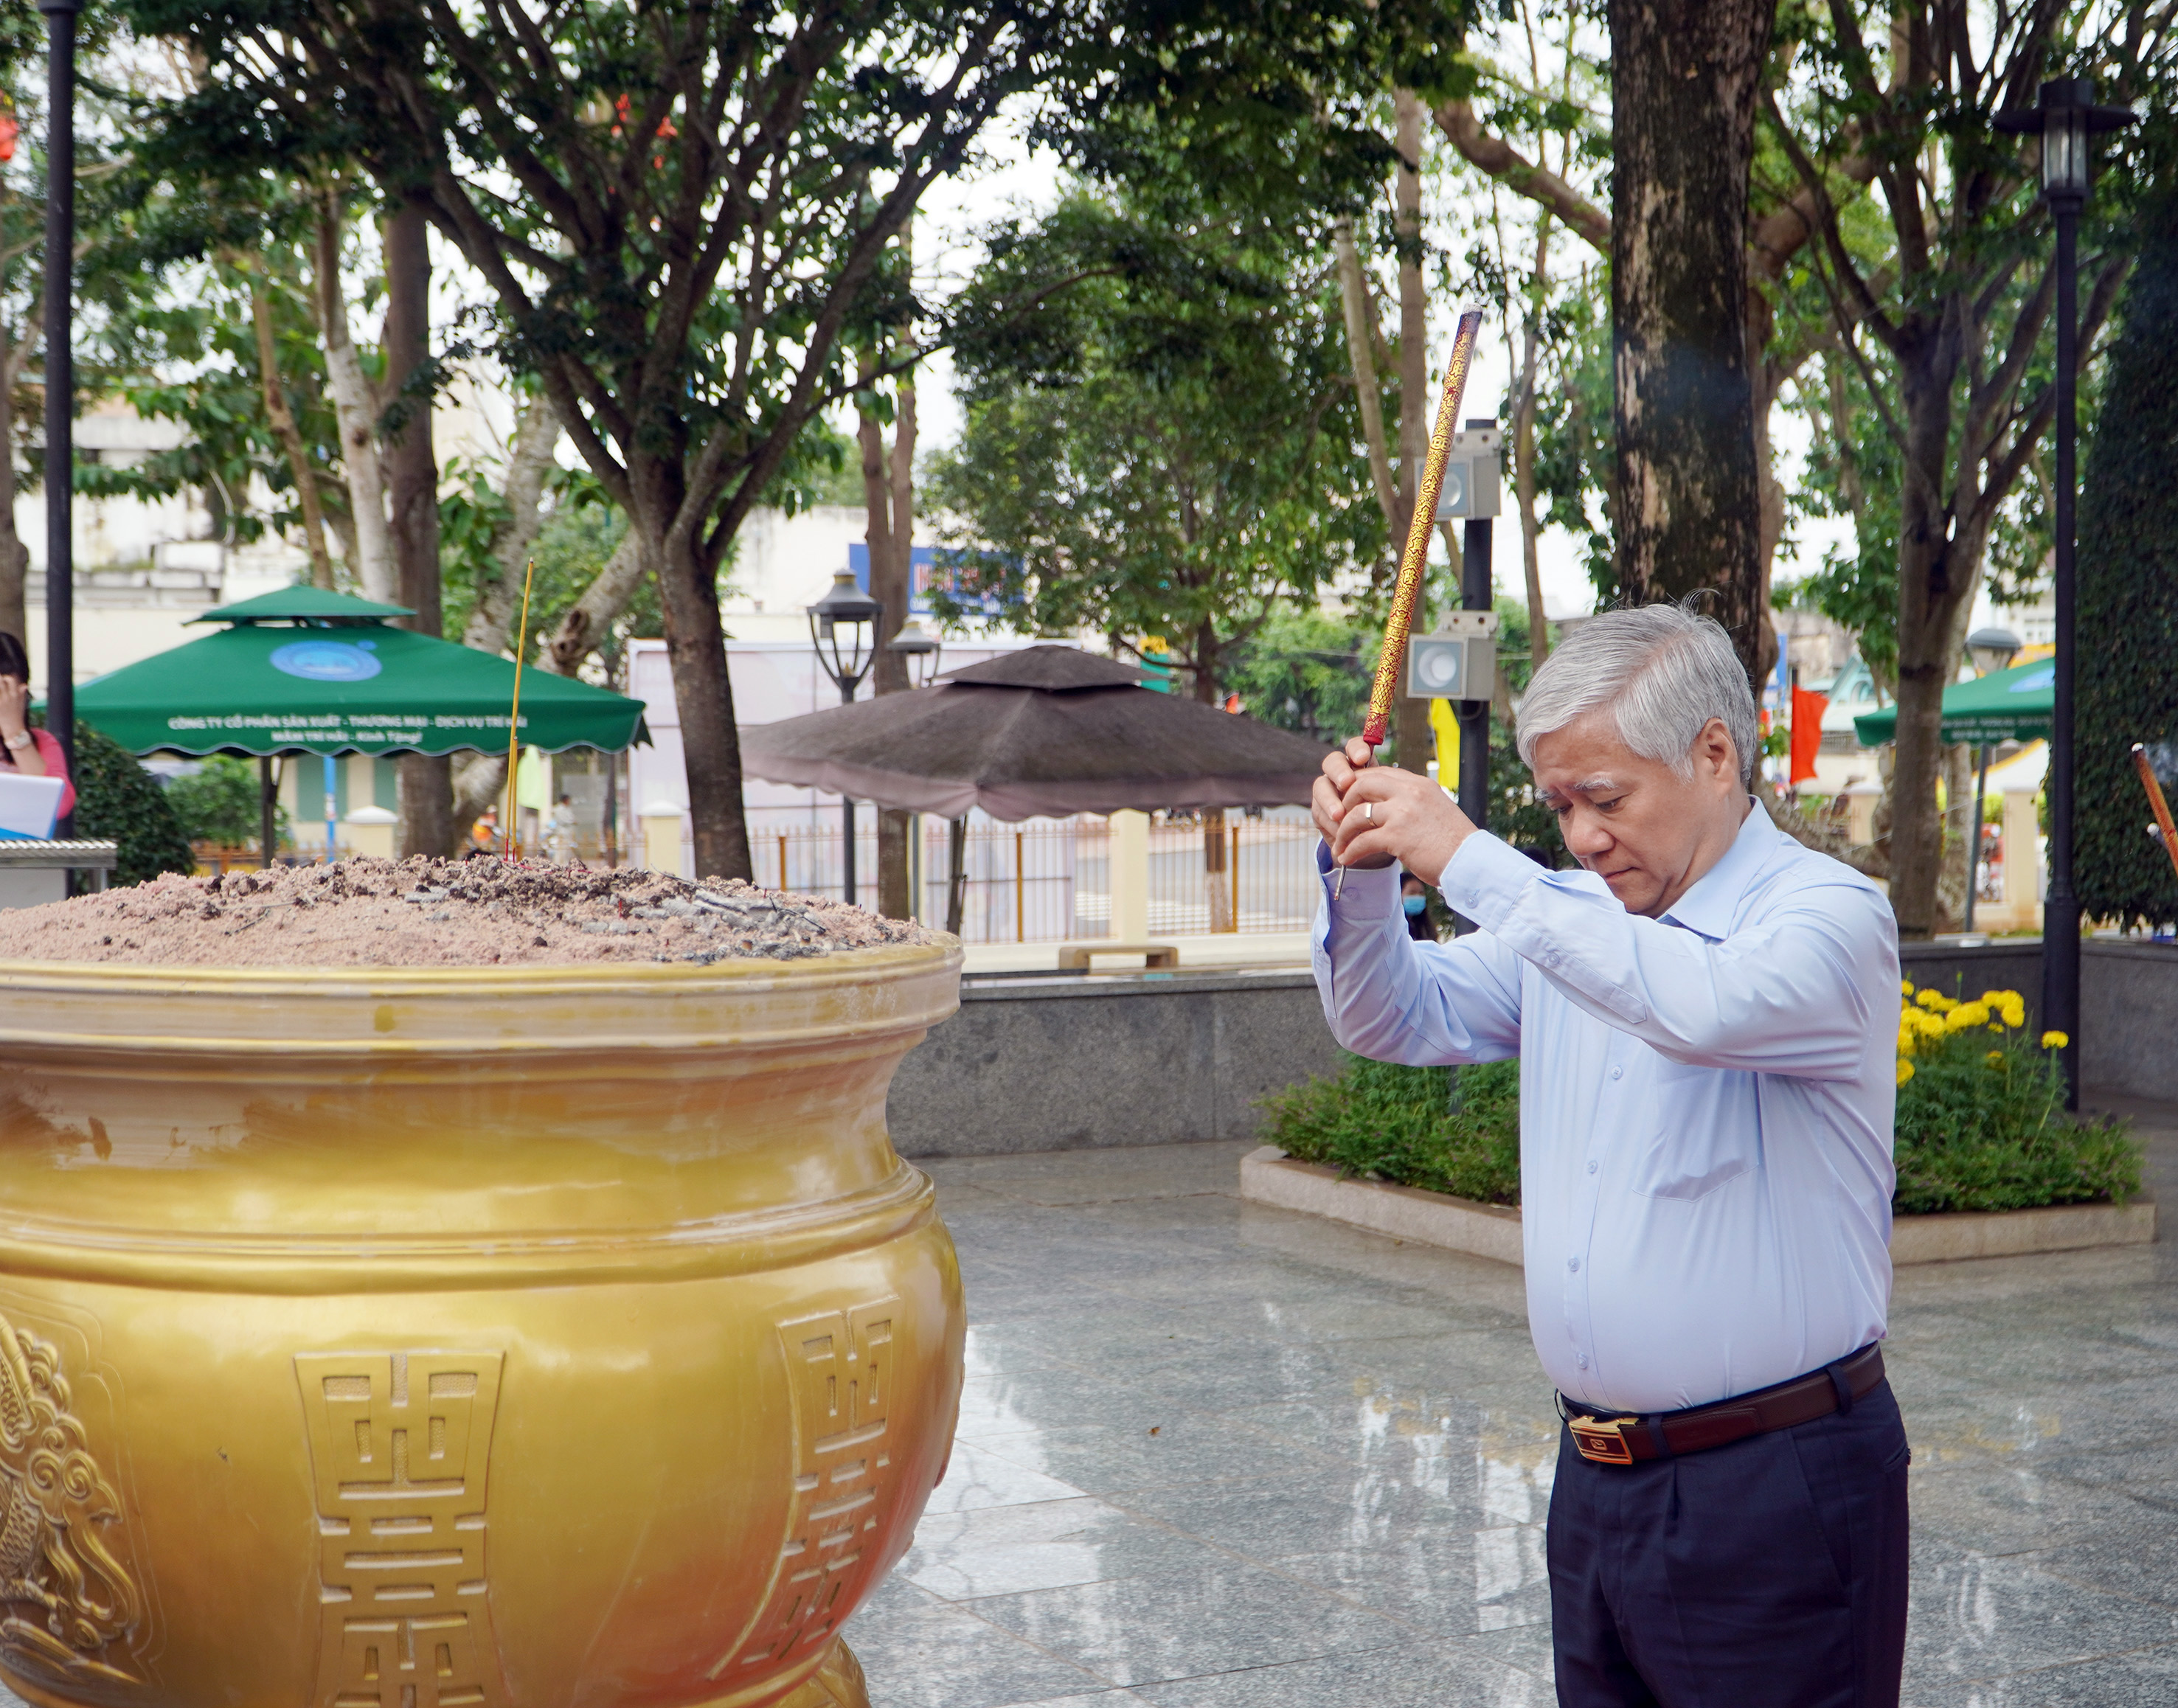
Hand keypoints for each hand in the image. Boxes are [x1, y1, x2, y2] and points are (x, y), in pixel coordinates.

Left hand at [0, 674, 25, 740]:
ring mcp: (1, 702)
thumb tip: (24, 685)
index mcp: (15, 695)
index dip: (6, 677)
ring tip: (0, 690)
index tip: (4, 678)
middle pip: (1, 683)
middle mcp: (8, 697)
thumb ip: (21, 694)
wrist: (14, 728)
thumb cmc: (17, 715)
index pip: (11, 681)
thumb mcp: (22, 704)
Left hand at [1312, 737, 1475, 886]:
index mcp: (1419, 784)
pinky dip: (1350, 850)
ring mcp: (1403, 813)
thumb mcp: (1434, 809)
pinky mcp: (1397, 836)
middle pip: (1362, 784)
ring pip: (1357, 814)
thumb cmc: (1453, 842)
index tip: (1349, 800)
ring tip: (1340, 845)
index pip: (1380, 772)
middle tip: (1338, 818)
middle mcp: (1410, 792)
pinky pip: (1362, 840)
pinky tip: (1346, 858)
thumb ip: (1412, 801)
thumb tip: (1389, 803)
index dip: (1358, 784)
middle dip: (1345, 801)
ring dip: (1343, 831)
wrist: (1470, 862)